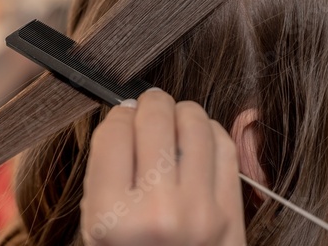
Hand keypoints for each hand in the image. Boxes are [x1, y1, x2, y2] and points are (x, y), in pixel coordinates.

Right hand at [81, 89, 245, 244]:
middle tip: (146, 103)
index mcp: (112, 218)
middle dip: (148, 102)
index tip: (120, 116)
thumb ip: (104, 172)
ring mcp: (201, 212)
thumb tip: (126, 118)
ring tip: (172, 117)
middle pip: (155, 119)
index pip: (114, 133)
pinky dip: (208, 130)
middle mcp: (158, 212)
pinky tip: (195, 135)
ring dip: (180, 110)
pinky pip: (224, 147)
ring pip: (194, 122)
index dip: (116, 115)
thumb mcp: (96, 225)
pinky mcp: (231, 214)